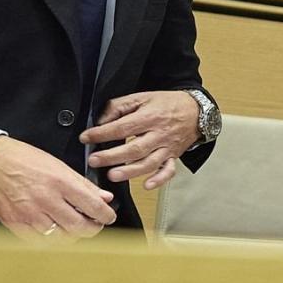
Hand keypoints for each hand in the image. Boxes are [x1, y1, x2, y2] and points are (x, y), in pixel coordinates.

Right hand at [0, 136, 116, 239]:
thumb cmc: (23, 160)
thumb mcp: (58, 165)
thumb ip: (83, 184)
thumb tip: (104, 197)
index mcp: (60, 182)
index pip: (93, 206)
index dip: (106, 215)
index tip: (108, 217)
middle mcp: (46, 200)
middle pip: (79, 227)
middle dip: (92, 228)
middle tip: (94, 224)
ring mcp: (29, 214)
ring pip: (61, 238)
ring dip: (71, 234)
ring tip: (73, 225)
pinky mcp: (15, 223)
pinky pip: (39, 241)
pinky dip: (50, 238)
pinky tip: (53, 229)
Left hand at [82, 90, 198, 188]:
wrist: (196, 111)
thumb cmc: (167, 104)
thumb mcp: (142, 97)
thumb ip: (119, 106)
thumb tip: (101, 121)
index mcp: (150, 117)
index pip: (123, 127)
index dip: (102, 133)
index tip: (86, 137)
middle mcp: (159, 134)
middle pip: (134, 148)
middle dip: (112, 156)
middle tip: (94, 160)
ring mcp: (167, 148)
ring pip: (149, 163)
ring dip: (130, 171)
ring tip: (112, 175)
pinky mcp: (174, 157)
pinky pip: (168, 171)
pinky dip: (159, 179)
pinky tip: (146, 185)